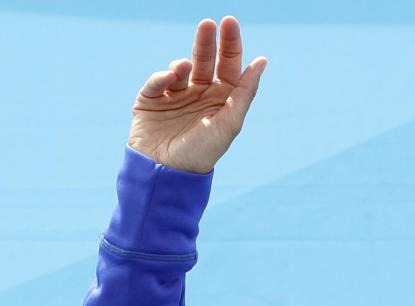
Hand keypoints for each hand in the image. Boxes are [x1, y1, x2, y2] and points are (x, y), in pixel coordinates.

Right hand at [128, 15, 265, 173]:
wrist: (166, 174)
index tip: (230, 23)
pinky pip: (158, 81)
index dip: (231, 45)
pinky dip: (163, 76)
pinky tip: (169, 79)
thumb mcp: (229, 123)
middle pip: (206, 60)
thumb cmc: (202, 154)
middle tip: (210, 24)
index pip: (229, 67)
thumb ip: (245, 92)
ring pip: (181, 67)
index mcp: (221, 100)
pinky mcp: (151, 99)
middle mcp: (199, 95)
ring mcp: (175, 96)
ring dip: (184, 63)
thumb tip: (262, 61)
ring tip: (184, 67)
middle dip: (208, 41)